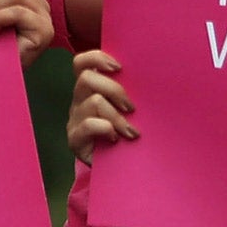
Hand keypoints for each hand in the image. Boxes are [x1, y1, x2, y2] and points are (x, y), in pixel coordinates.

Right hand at [66, 49, 137, 163]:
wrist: (115, 168)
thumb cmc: (124, 131)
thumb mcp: (126, 108)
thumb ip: (128, 91)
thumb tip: (151, 75)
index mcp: (89, 88)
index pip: (82, 63)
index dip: (97, 58)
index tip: (119, 67)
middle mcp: (78, 100)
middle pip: (87, 78)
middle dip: (114, 90)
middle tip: (131, 107)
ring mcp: (75, 119)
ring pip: (93, 101)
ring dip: (116, 116)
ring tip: (130, 131)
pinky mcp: (74, 139)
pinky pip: (89, 125)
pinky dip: (106, 128)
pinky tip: (115, 139)